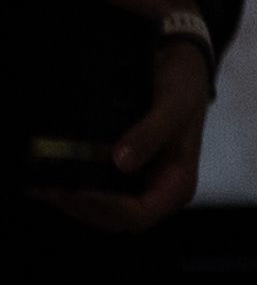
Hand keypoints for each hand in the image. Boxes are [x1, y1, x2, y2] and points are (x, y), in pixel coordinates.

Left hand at [43, 37, 211, 232]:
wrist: (181, 67)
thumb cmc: (184, 87)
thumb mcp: (175, 105)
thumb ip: (152, 133)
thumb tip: (121, 162)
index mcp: (177, 184)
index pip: (139, 214)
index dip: (106, 207)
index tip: (78, 188)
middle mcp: (156, 191)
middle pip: (113, 217)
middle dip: (80, 205)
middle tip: (49, 185)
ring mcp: (136, 184)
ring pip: (97, 208)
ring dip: (70, 199)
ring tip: (43, 182)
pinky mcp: (118, 174)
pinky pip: (92, 189)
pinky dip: (71, 185)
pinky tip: (50, 174)